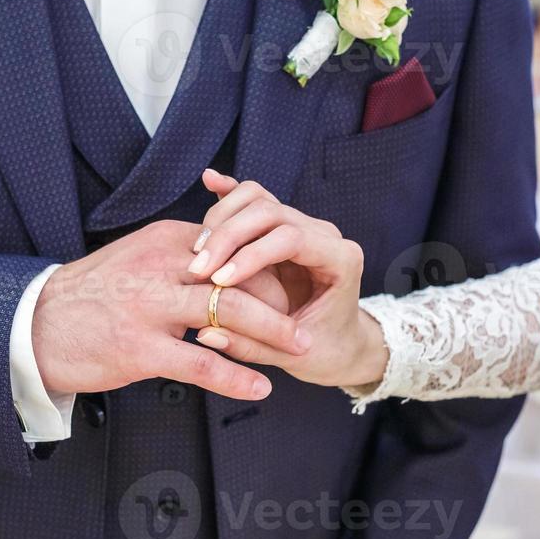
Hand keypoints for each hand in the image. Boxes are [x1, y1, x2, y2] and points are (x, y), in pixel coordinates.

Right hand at [32, 220, 305, 400]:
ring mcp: (152, 307)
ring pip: (231, 313)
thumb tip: (225, 260)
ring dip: (273, 332)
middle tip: (307, 319)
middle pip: (242, 276)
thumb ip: (180, 256)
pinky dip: (237, 378)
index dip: (268, 270)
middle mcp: (164, 267)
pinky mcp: (141, 348)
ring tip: (300, 348)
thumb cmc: (92, 295)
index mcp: (167, 240)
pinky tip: (260, 388)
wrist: (35, 325)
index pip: (235, 248)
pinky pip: (202, 364)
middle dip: (282, 300)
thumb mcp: (137, 257)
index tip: (290, 290)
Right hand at [188, 171, 388, 388]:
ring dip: (222, 220)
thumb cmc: (324, 352)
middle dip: (228, 236)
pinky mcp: (281, 228)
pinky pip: (253, 201)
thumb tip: (207, 333)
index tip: (218, 281)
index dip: (250, 255)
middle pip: (270, 212)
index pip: (291, 238)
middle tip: (197, 268)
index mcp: (340, 260)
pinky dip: (230, 194)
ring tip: (197, 252)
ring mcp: (302, 226)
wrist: (341, 344)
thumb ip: (252, 346)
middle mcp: (324, 235)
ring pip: (257, 199)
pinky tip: (210, 181)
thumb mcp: (291, 358)